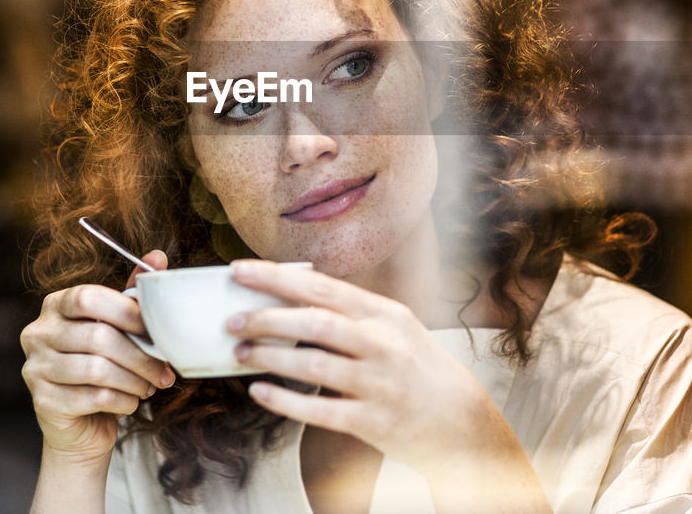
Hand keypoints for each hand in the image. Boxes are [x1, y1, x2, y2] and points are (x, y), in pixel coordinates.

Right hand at [20, 250, 175, 465]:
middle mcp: (37, 333)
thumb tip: (158, 256)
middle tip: (163, 369)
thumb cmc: (103, 367)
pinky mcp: (43, 402)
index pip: (88, 297)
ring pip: (97, 370)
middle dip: (140, 355)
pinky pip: (94, 397)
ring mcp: (35, 368)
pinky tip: (131, 401)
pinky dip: (123, 400)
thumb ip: (133, 294)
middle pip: (97, 336)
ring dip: (134, 380)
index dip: (127, 312)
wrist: (82, 424)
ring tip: (149, 386)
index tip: (156, 330)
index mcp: (55, 305)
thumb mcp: (117, 327)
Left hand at [225, 259, 504, 478]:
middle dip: (267, 318)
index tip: (240, 271)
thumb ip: (351, 312)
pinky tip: (259, 392)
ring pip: (314, 365)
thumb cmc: (416, 367)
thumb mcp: (394, 327)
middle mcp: (383, 344)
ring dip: (270, 357)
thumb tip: (291, 297)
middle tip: (231, 319)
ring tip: (240, 353)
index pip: (323, 288)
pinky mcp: (373, 421)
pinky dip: (285, 401)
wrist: (460, 419)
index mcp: (384, 314)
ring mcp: (378, 384)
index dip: (277, 278)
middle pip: (316, 322)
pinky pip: (320, 410)